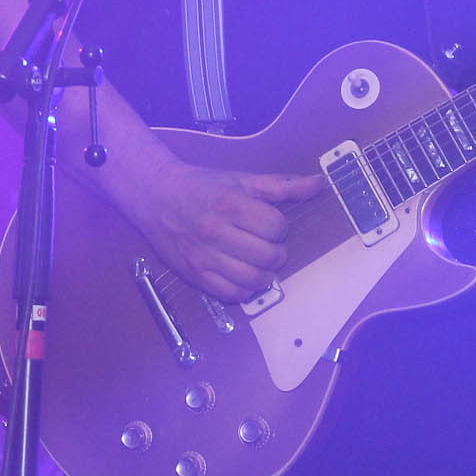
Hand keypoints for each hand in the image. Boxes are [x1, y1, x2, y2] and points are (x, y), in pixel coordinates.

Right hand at [126, 161, 324, 301]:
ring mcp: (204, 257)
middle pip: (268, 256)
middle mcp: (216, 232)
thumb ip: (281, 185)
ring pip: (253, 280)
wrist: (157, 196)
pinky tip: (243, 275)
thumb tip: (318, 184)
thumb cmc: (203, 187)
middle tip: (269, 245)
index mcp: (230, 204)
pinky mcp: (195, 276)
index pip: (276, 228)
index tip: (270, 223)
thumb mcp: (242, 180)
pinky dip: (245, 289)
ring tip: (260, 262)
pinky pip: (231, 295)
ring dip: (265, 274)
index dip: (280, 227)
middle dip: (277, 252)